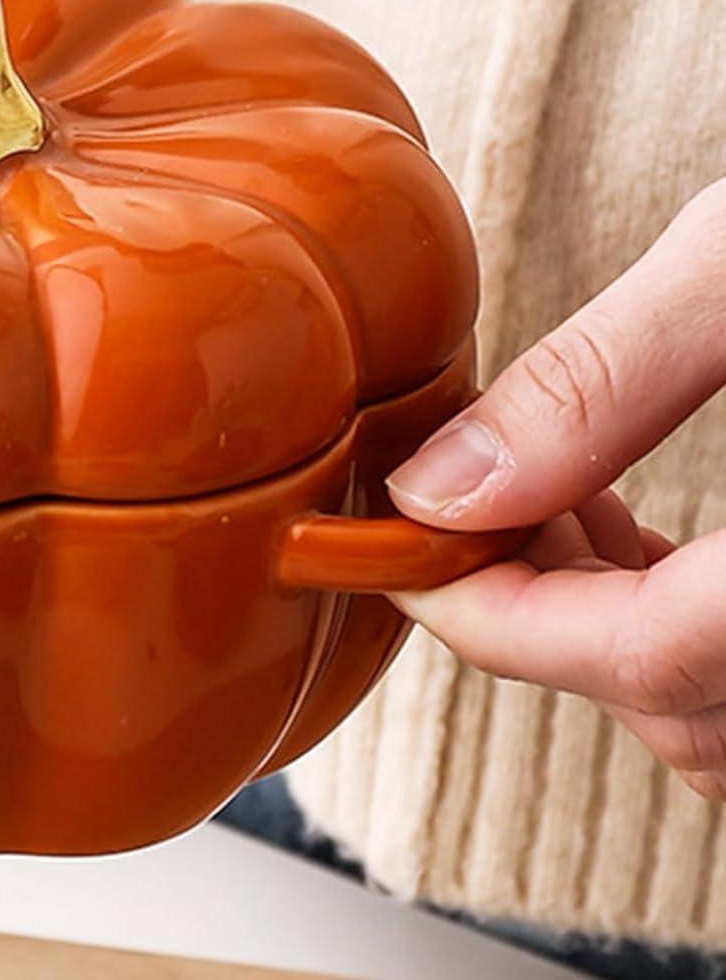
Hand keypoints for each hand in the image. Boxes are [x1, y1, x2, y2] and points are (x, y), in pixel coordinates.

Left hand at [386, 181, 725, 796]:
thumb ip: (601, 382)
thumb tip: (440, 487)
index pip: (645, 658)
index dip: (492, 615)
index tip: (403, 550)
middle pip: (678, 703)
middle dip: (540, 611)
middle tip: (473, 495)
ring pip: (722, 713)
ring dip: (604, 624)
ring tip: (550, 495)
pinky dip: (675, 619)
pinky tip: (628, 522)